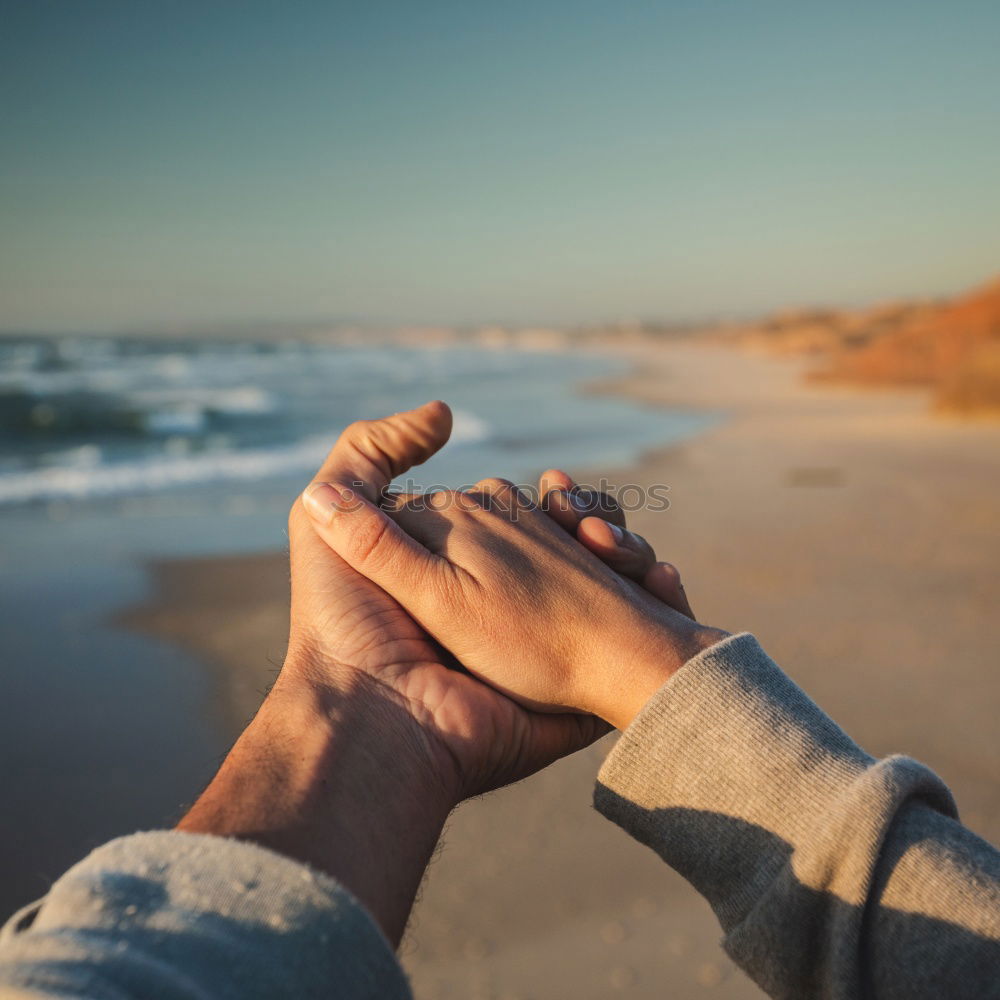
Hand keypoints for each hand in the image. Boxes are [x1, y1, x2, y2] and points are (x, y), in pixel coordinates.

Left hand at [304, 421, 727, 731]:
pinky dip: (651, 606)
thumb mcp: (327, 520)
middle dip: (594, 524)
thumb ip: (368, 458)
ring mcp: (533, 642)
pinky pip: (623, 639)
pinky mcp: (563, 686)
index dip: (552, 500)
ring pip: (606, 579)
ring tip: (611, 555)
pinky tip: (656, 585)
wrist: (379, 718)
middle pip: (570, 540)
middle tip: (592, 531)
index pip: (521, 513)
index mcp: (455, 564)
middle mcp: (497, 598)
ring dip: (628, 558)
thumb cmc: (348, 617)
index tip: (558, 495)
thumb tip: (445, 414)